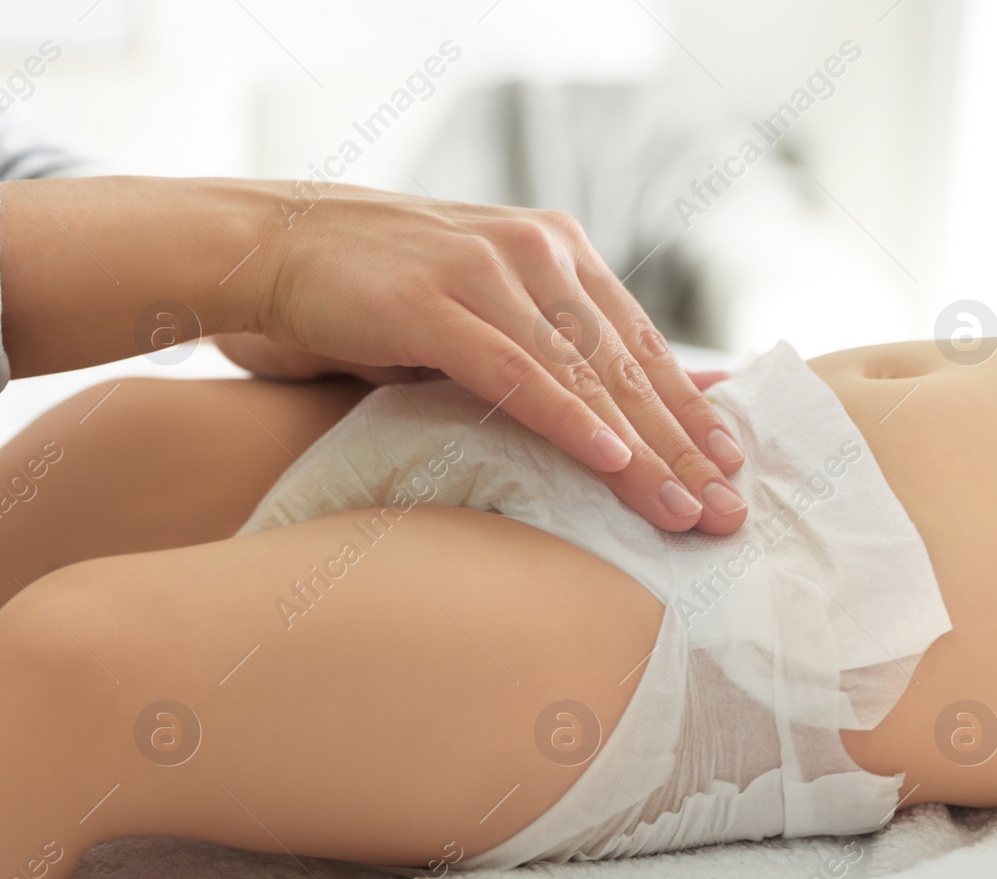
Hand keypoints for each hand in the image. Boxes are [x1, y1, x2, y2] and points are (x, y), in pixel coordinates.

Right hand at [0, 176, 743, 532]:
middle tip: (729, 515)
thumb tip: (596, 412)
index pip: (638, 344)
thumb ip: (534, 349)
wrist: (267, 245)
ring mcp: (487, 273)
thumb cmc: (366, 293)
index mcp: (553, 253)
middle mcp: (536, 253)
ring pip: (586, 374)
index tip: (729, 472)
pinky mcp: (435, 302)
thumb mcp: (469, 314)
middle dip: (682, 447)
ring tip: (686, 511)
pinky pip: (516, 370)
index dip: (687, 412)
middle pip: (628, 365)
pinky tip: (611, 460)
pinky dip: (566, 417)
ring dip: (641, 450)